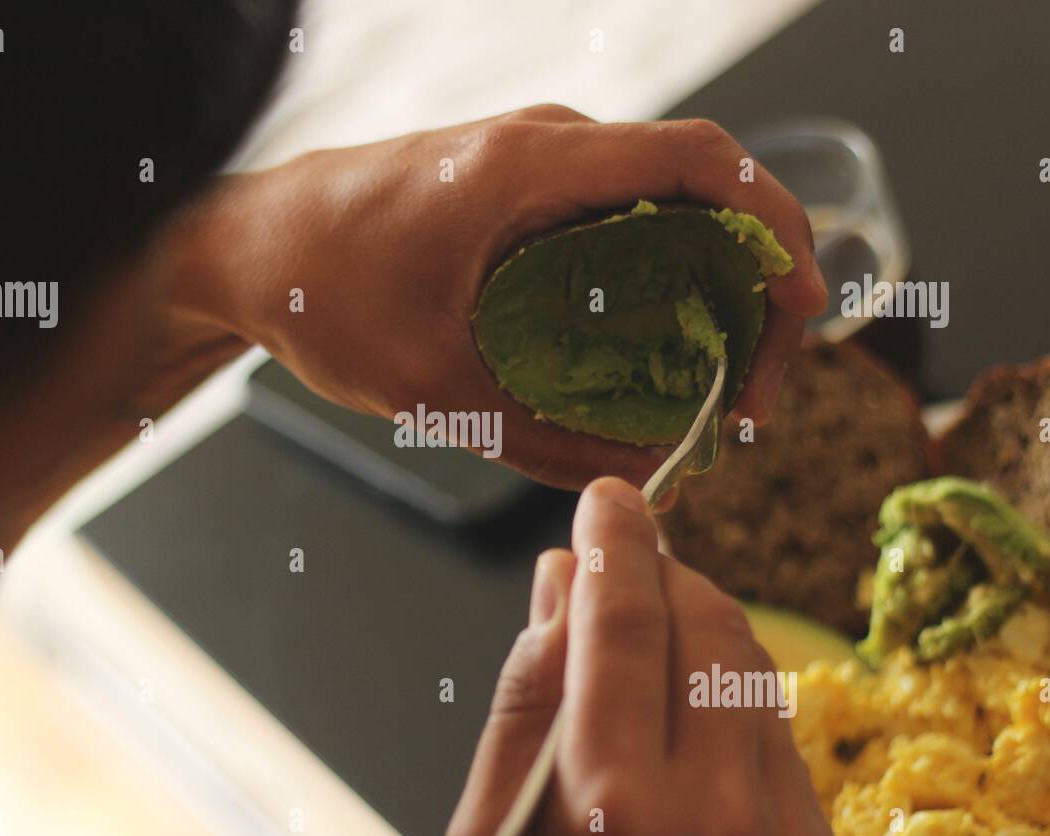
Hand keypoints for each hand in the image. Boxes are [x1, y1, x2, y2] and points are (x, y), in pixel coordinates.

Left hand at [174, 108, 826, 498]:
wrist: (247, 248)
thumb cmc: (320, 295)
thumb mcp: (431, 387)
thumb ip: (539, 438)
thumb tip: (637, 475)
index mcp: (530, 168)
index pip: (699, 161)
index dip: (776, 226)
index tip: (802, 307)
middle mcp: (547, 146)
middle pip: (702, 188)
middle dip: (754, 283)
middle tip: (753, 390)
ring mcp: (536, 162)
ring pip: (666, 206)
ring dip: (710, 284)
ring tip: (720, 383)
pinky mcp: (522, 189)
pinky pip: (620, 219)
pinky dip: (660, 277)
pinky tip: (658, 352)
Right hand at [442, 477, 839, 835]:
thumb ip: (523, 707)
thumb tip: (558, 583)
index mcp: (613, 802)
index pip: (622, 623)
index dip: (613, 544)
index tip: (607, 499)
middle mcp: (713, 807)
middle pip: (702, 623)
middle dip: (659, 570)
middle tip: (618, 556)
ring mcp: (778, 828)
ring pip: (748, 663)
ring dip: (696, 618)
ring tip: (646, 623)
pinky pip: (775, 723)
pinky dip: (726, 683)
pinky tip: (685, 697)